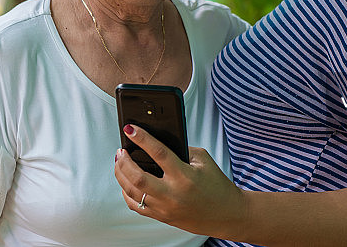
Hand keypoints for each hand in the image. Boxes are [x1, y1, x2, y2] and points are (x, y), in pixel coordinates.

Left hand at [113, 124, 245, 237]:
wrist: (226, 214)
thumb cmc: (216, 184)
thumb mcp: (203, 160)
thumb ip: (181, 150)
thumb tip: (156, 141)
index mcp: (185, 176)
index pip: (159, 153)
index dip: (142, 139)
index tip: (130, 128)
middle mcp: (172, 194)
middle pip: (137, 177)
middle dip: (124, 161)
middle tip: (120, 150)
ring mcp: (165, 208)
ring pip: (132, 192)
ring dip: (121, 175)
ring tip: (120, 162)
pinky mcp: (162, 217)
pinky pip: (136, 206)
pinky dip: (126, 192)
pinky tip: (126, 181)